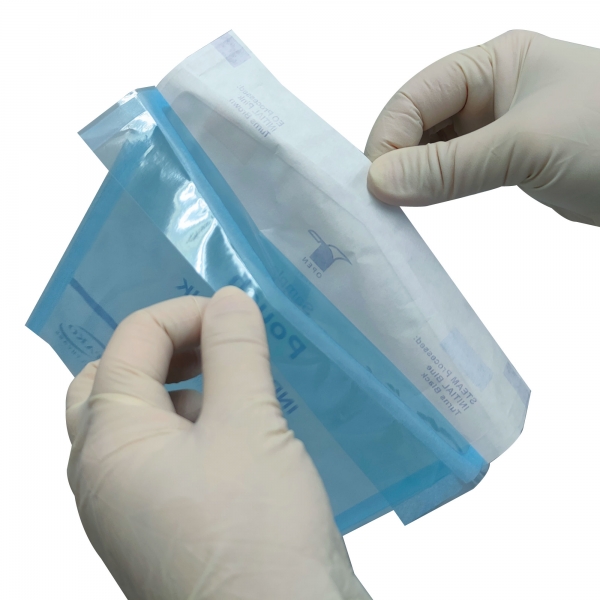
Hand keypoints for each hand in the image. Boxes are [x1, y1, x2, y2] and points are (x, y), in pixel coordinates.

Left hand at [66, 287, 369, 599]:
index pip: (130, 342)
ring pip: (141, 418)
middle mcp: (105, 473)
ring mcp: (131, 504)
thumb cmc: (258, 529)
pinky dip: (195, 425)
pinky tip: (242, 432)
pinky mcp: (164, 523)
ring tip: (239, 388)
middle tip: (220, 347)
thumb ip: (234, 352)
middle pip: (115, 380)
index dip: (185, 314)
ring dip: (184, 386)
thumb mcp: (250, 425)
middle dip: (167, 349)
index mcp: (108, 442)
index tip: (239, 318)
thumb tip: (228, 299)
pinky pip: (165, 454)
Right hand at [365, 30, 599, 225]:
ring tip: (395, 208)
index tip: (374, 184)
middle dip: (397, 158)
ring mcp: (496, 127)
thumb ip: (449, 167)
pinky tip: (422, 205)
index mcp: (493, 63)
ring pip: (434, 148)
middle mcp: (489, 90)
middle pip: (420, 121)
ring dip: (413, 175)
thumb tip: (379, 184)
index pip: (417, 96)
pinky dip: (435, 188)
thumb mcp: (524, 146)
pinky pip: (455, 171)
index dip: (390, 138)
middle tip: (379, 201)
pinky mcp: (505, 160)